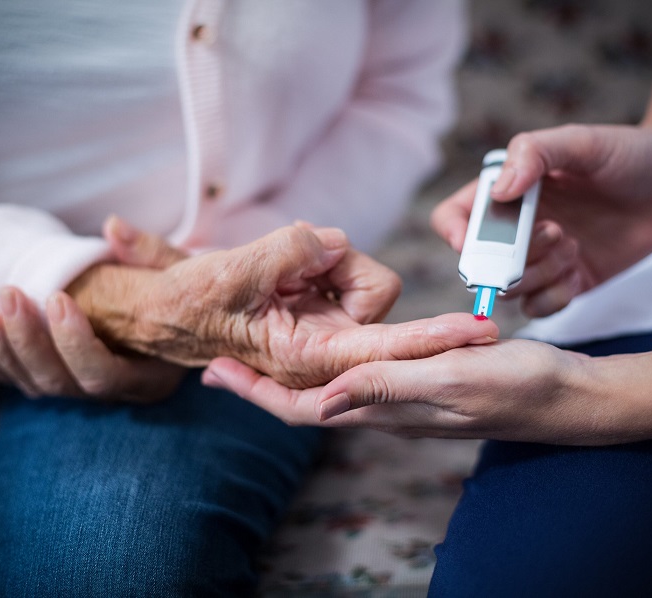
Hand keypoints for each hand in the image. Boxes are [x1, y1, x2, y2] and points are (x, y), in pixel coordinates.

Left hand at [0, 216, 186, 401]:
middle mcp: (121, 391)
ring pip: (41, 386)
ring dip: (10, 350)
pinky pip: (30, 385)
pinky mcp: (74, 380)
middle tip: (9, 295)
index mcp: (153, 374)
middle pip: (64, 383)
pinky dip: (3, 370)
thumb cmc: (192, 292)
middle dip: (29, 341)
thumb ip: (153, 254)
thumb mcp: (184, 272)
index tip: (57, 298)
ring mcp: (94, 390)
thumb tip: (113, 227)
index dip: (74, 343)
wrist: (193, 312)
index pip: (103, 375)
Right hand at [69, 224, 500, 388]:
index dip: (430, 338)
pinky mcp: (327, 305)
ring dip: (320, 257)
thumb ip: (287, 253)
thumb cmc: (194, 302)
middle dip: (337, 266)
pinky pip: (341, 261)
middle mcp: (329, 347)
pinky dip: (315, 256)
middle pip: (375, 289)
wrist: (173, 311)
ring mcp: (330, 325)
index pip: (385, 348)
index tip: (477, 331)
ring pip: (358, 270)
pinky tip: (282, 272)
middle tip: (284, 266)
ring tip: (275, 270)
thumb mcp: (230, 273)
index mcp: (309, 357)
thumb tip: (329, 244)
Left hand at [201, 336, 592, 441]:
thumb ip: (390, 388)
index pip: (307, 409)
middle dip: (262, 388)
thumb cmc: (520, 384)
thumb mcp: (454, 377)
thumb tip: (326, 400)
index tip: (216, 372)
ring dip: (291, 378)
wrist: (570, 396)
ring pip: (333, 395)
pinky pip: (362, 382)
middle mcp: (390, 411)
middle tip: (221, 364)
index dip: (258, 394)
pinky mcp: (425, 388)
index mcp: (390, 409)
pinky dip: (331, 366)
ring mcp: (408, 403)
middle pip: (310, 406)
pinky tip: (330, 347)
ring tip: (260, 354)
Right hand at [432, 124, 651, 316]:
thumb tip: (498, 191)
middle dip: (510, 258)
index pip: (455, 217)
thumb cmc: (629, 152)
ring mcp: (540, 258)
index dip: (453, 233)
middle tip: (556, 232)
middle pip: (479, 262)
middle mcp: (516, 228)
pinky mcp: (567, 282)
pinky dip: (554, 298)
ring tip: (574, 244)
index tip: (470, 242)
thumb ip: (535, 154)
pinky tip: (579, 272)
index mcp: (507, 190)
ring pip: (510, 289)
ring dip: (538, 274)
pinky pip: (539, 308)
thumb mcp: (581, 142)